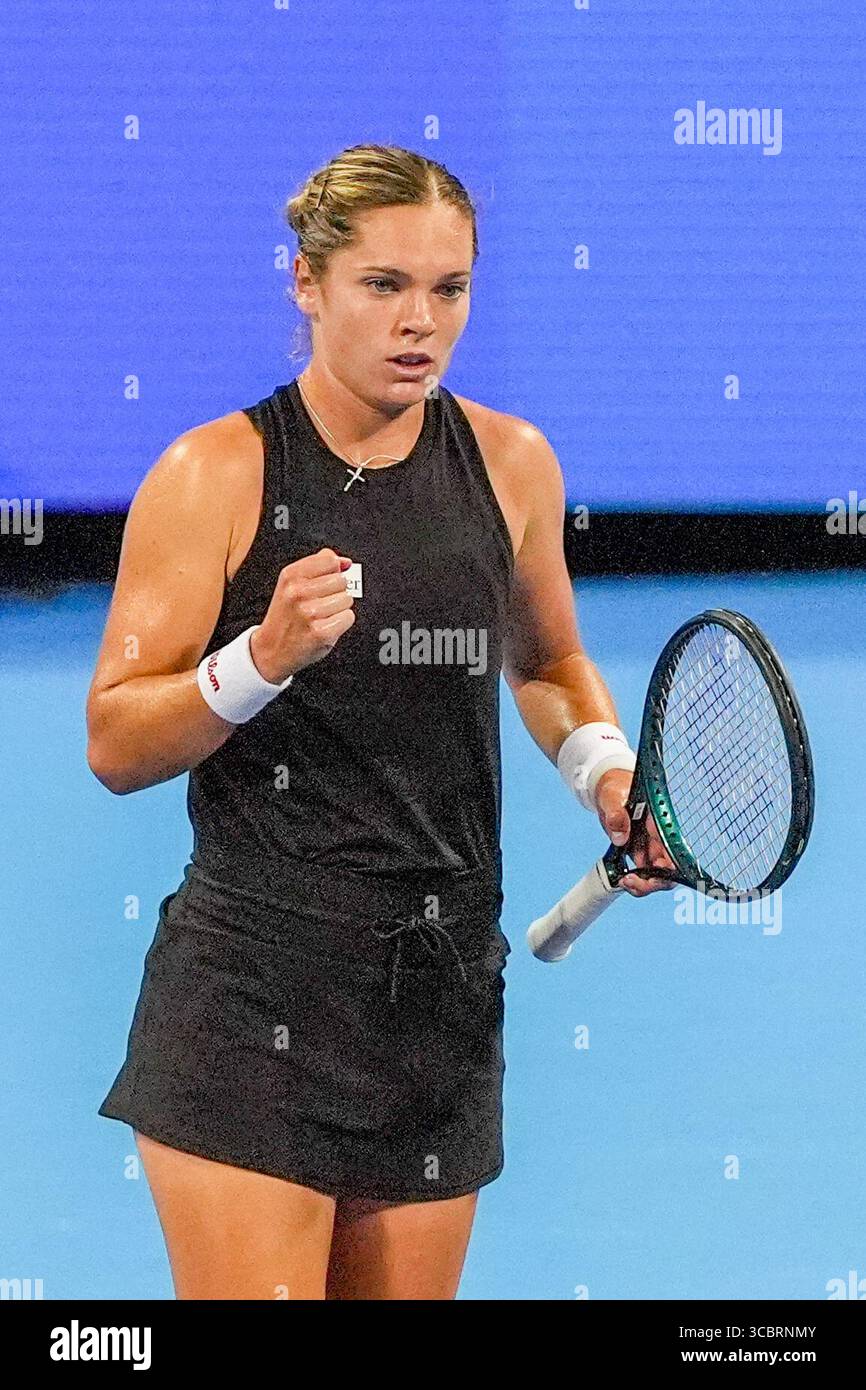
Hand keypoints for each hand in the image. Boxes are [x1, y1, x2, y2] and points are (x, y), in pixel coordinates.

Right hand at [250, 548, 354, 683]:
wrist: (271, 650)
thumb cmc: (285, 617)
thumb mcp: (292, 584)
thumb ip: (318, 567)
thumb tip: (345, 562)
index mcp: (291, 576)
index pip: (330, 560)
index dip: (332, 572)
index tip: (322, 583)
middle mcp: (298, 592)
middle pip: (341, 580)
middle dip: (335, 592)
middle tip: (319, 604)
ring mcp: (309, 613)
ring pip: (347, 599)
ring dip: (338, 609)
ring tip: (321, 617)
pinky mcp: (321, 632)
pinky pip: (348, 617)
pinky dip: (341, 623)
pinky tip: (325, 626)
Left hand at [594, 767, 676, 896]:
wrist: (608, 789)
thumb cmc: (614, 788)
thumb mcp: (612, 797)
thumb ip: (616, 813)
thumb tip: (621, 835)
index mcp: (658, 822)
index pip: (674, 848)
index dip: (670, 865)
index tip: (657, 870)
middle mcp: (658, 837)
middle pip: (669, 868)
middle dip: (655, 881)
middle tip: (632, 881)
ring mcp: (649, 846)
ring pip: (656, 875)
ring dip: (643, 884)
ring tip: (624, 881)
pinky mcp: (637, 852)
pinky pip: (642, 873)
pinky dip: (633, 881)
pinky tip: (621, 879)